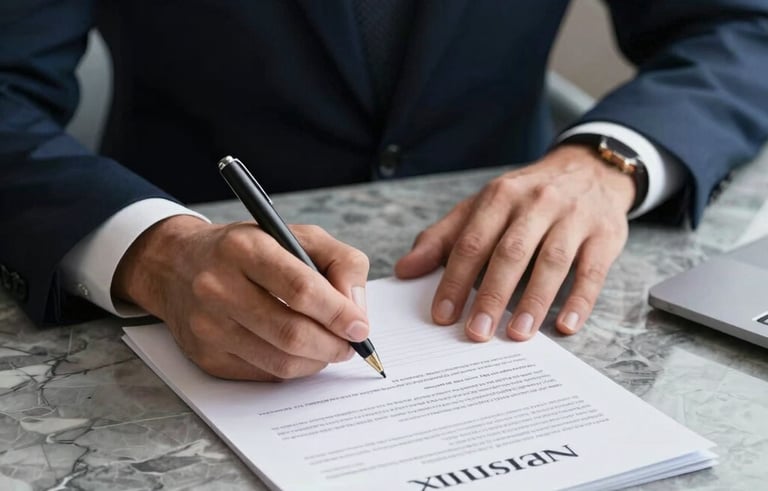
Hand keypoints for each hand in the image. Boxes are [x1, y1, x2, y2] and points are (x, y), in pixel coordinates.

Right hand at [113, 216, 369, 380]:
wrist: (178, 265)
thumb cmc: (249, 249)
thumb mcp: (298, 235)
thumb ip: (340, 262)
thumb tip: (357, 310)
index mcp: (244, 248)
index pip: (301, 289)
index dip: (338, 313)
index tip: (360, 327)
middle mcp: (218, 287)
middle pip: (292, 332)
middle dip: (333, 344)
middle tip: (350, 344)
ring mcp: (208, 326)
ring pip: (280, 361)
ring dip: (317, 361)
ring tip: (330, 348)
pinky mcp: (206, 356)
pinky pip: (264, 375)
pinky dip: (292, 369)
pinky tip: (299, 353)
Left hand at [395, 144, 633, 340]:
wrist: (589, 169)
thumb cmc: (526, 197)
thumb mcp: (482, 207)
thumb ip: (443, 238)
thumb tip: (404, 270)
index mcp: (500, 197)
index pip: (472, 242)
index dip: (455, 280)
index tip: (443, 315)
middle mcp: (537, 204)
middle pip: (511, 253)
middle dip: (492, 295)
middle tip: (477, 332)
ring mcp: (574, 218)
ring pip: (552, 261)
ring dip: (534, 300)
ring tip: (518, 333)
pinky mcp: (605, 235)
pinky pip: (592, 271)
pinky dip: (580, 300)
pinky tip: (566, 326)